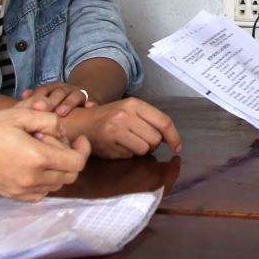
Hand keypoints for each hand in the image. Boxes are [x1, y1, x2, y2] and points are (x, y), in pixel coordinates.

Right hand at [0, 107, 91, 200]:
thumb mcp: (20, 115)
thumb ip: (48, 120)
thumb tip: (62, 132)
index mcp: (38, 158)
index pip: (77, 163)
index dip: (83, 150)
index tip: (78, 139)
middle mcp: (34, 178)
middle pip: (70, 175)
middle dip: (71, 158)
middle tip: (57, 143)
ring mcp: (24, 190)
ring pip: (57, 184)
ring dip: (58, 169)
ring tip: (43, 153)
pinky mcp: (16, 196)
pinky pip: (42, 193)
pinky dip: (45, 181)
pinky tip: (35, 166)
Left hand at [18, 82, 94, 116]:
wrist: (83, 97)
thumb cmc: (59, 103)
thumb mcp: (47, 98)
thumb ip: (35, 98)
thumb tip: (23, 95)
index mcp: (53, 88)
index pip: (44, 90)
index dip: (37, 96)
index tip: (31, 106)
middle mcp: (66, 89)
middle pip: (57, 93)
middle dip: (49, 101)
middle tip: (40, 109)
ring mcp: (78, 93)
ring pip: (74, 95)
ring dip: (67, 103)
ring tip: (60, 112)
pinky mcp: (91, 99)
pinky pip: (92, 100)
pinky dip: (91, 103)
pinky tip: (89, 107)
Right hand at [61, 98, 182, 158]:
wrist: (80, 123)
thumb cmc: (108, 117)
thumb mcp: (129, 110)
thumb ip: (149, 120)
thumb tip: (170, 137)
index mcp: (134, 104)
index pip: (163, 121)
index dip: (174, 136)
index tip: (178, 147)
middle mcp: (126, 115)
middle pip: (156, 138)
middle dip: (152, 144)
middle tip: (141, 139)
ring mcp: (117, 129)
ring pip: (145, 149)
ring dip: (140, 150)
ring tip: (128, 142)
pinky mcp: (110, 144)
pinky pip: (131, 155)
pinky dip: (128, 153)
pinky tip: (118, 146)